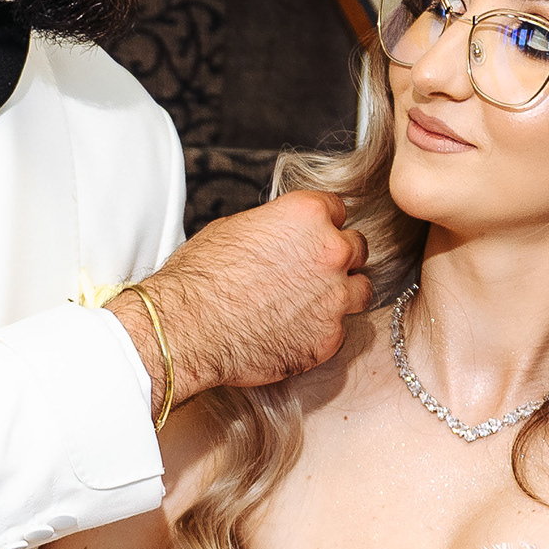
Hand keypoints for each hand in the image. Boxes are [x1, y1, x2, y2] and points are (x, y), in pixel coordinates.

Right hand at [128, 190, 368, 402]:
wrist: (187, 329)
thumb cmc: (200, 279)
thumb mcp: (234, 229)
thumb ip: (275, 228)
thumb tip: (280, 236)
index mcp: (308, 215)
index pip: (338, 210)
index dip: (321, 226)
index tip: (310, 239)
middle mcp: (331, 252)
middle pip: (357, 248)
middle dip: (336, 259)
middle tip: (310, 273)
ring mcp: (335, 297)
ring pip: (360, 290)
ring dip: (341, 295)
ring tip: (308, 305)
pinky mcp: (330, 338)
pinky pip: (339, 330)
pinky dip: (320, 331)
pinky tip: (291, 333)